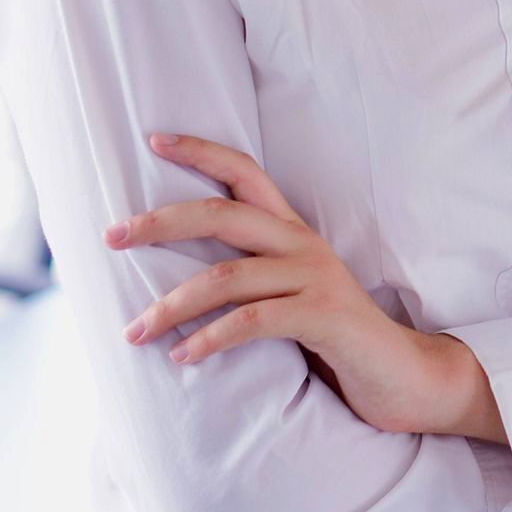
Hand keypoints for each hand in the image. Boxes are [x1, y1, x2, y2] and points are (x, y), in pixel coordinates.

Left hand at [107, 132, 455, 435]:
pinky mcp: (323, 315)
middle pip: (223, 213)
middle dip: (160, 222)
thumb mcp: (288, 296)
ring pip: (227, 276)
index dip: (201, 152)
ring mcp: (315, 277)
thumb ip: (249, 280)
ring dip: (171, 304)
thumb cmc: (332, 338)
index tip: (154, 138)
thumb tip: (173, 283)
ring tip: (134, 332)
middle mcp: (303, 244)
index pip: (246, 173)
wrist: (401, 373)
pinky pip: (253, 321)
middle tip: (110, 237)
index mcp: (292, 232)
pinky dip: (210, 338)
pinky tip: (182, 357)